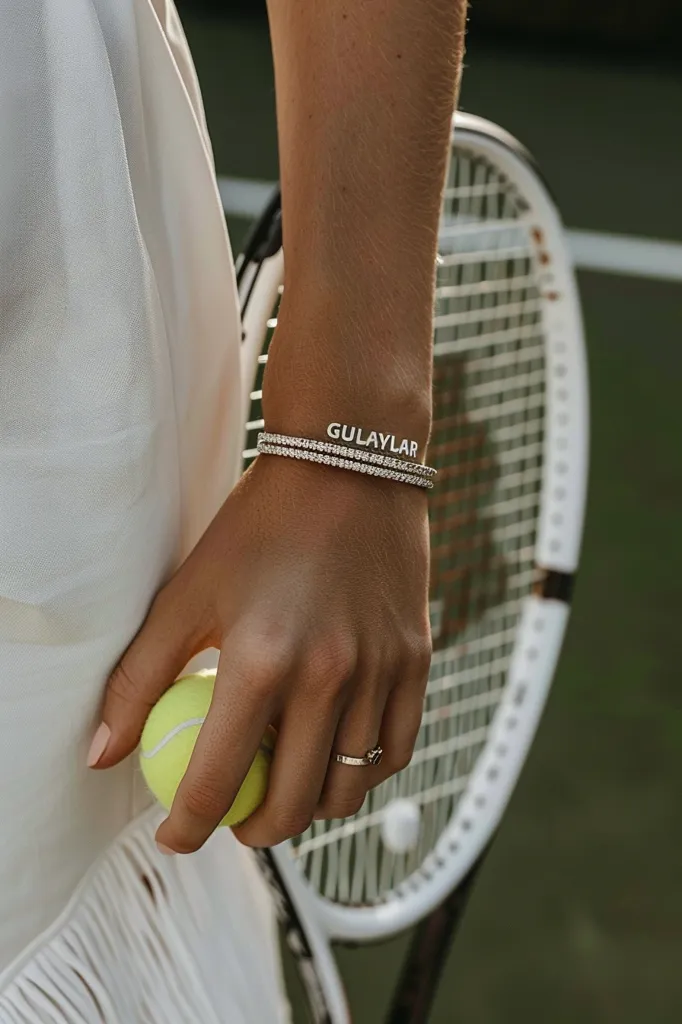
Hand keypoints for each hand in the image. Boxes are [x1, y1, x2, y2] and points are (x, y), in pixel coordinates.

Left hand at [91, 451, 431, 851]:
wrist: (348, 469)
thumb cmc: (259, 528)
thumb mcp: (188, 594)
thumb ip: (139, 678)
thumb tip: (103, 753)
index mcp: (263, 661)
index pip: (217, 782)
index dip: (188, 828)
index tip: (177, 837)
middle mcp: (330, 677)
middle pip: (292, 803)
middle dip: (253, 832)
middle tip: (236, 820)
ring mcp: (381, 672)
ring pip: (349, 788)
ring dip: (310, 808)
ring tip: (286, 789)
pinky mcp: (417, 661)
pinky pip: (396, 750)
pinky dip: (364, 773)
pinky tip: (338, 759)